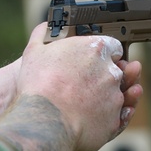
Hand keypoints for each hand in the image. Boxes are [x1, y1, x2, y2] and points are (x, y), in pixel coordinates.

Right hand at [17, 24, 142, 150]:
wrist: (45, 122)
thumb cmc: (39, 85)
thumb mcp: (34, 51)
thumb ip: (42, 34)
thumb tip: (44, 28)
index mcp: (96, 49)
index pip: (112, 47)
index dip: (103, 54)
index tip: (93, 60)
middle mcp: (111, 71)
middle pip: (116, 71)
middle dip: (104, 76)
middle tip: (85, 83)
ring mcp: (115, 96)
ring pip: (115, 95)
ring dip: (104, 98)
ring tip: (85, 103)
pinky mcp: (114, 119)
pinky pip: (114, 117)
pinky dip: (104, 118)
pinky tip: (90, 118)